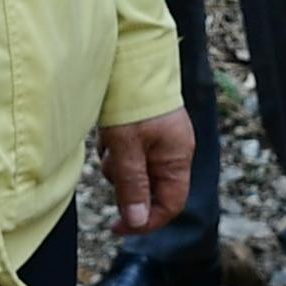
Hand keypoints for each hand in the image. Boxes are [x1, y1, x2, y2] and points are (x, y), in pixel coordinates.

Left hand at [96, 108, 196, 235]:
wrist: (131, 57)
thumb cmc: (132, 102)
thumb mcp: (127, 148)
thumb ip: (132, 186)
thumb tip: (136, 222)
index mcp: (177, 158)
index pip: (169, 205)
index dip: (146, 222)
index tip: (117, 228)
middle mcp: (173, 151)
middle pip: (150, 189)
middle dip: (125, 185)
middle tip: (111, 166)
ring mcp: (159, 140)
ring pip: (135, 172)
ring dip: (117, 167)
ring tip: (109, 142)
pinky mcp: (144, 131)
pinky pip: (129, 155)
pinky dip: (115, 152)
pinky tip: (108, 133)